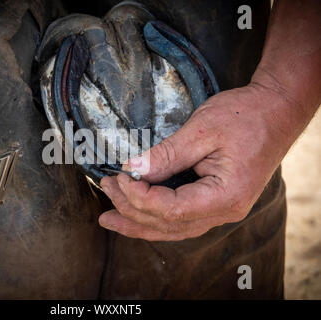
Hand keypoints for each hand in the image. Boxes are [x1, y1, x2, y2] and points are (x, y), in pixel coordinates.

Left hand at [99, 83, 297, 240]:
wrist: (276, 111)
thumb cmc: (246, 116)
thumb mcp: (202, 130)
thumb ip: (166, 155)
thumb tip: (132, 169)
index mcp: (226, 195)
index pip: (172, 209)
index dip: (140, 197)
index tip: (119, 177)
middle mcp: (225, 211)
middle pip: (168, 224)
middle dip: (131, 210)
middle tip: (105, 189)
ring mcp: (221, 209)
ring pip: (172, 228)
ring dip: (138, 222)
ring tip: (108, 217)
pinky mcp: (215, 202)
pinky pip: (180, 219)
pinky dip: (154, 218)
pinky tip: (134, 215)